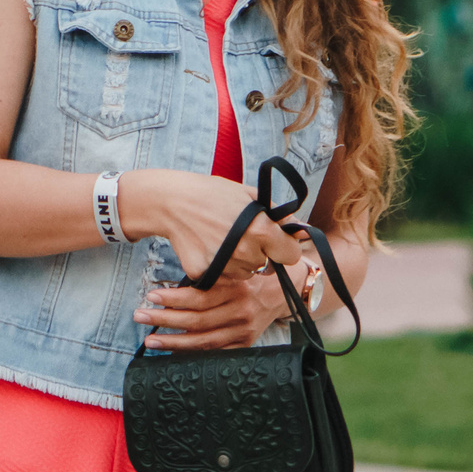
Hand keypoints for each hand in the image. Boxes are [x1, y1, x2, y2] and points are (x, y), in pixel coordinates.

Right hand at [121, 170, 305, 351]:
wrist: (170, 202)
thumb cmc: (211, 194)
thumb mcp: (248, 195)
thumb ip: (279, 214)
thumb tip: (302, 229)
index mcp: (261, 230)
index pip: (291, 255)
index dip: (284, 247)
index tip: (274, 241)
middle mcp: (245, 251)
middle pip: (266, 265)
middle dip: (258, 253)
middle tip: (239, 235)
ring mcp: (224, 265)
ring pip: (244, 273)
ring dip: (238, 262)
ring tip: (221, 240)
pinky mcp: (204, 274)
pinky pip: (222, 277)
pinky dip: (217, 266)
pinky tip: (206, 247)